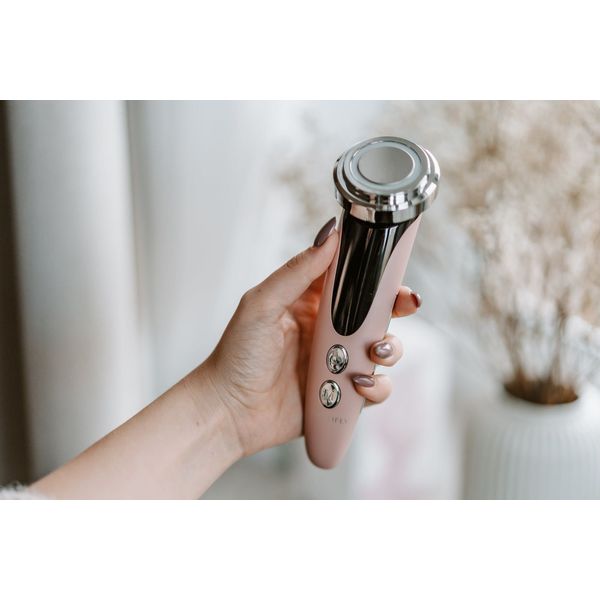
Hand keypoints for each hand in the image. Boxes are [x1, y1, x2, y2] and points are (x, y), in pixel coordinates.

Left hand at [192, 217, 421, 457]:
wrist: (229, 411)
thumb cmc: (236, 356)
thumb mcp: (262, 304)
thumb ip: (297, 271)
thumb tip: (330, 235)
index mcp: (310, 303)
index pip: (352, 280)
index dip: (377, 274)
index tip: (394, 271)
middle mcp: (328, 330)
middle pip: (375, 313)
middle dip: (396, 308)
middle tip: (404, 305)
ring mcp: (336, 362)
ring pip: (381, 349)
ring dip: (388, 348)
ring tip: (373, 353)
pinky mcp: (341, 393)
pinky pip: (374, 389)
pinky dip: (376, 388)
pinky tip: (358, 386)